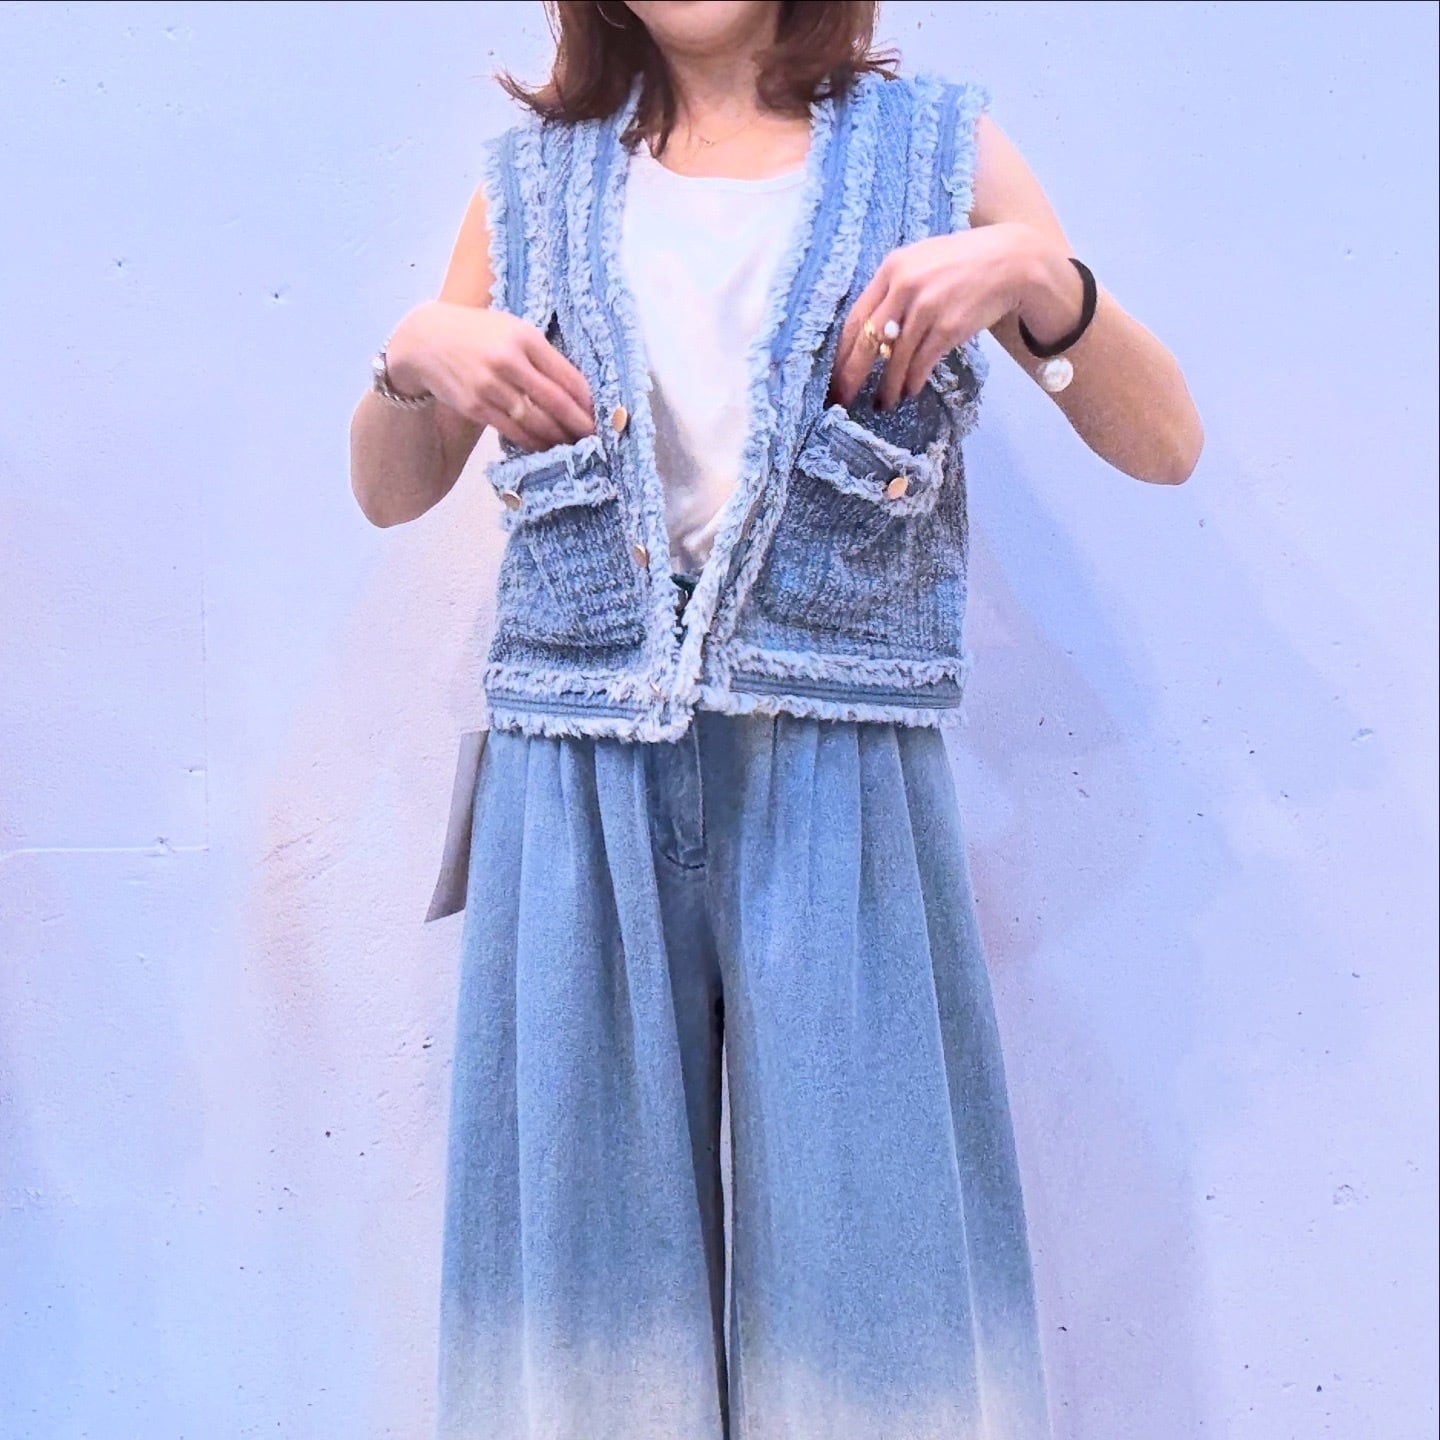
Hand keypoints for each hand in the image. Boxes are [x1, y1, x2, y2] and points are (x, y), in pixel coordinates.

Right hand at [387, 300, 595, 451]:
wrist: (425, 340)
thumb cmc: (478, 334)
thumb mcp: (512, 330)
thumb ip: (542, 356)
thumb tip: (578, 391)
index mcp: (524, 337)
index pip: (567, 376)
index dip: (588, 401)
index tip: (602, 414)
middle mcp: (507, 361)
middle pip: (555, 402)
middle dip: (579, 424)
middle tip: (595, 438)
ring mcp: (490, 386)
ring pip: (535, 422)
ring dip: (558, 438)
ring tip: (574, 446)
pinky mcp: (476, 407)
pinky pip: (513, 431)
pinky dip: (533, 441)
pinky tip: (545, 446)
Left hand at [830, 222, 1038, 411]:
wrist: (1011, 260)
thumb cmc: (963, 262)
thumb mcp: (921, 262)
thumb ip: (895, 289)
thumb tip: (871, 328)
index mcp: (892, 268)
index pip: (856, 317)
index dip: (842, 351)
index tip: (833, 374)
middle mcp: (905, 286)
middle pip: (867, 340)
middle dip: (852, 375)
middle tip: (842, 399)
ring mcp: (927, 307)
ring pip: (895, 358)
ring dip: (887, 386)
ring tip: (883, 403)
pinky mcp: (948, 327)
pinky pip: (921, 363)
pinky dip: (912, 382)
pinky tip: (908, 392)